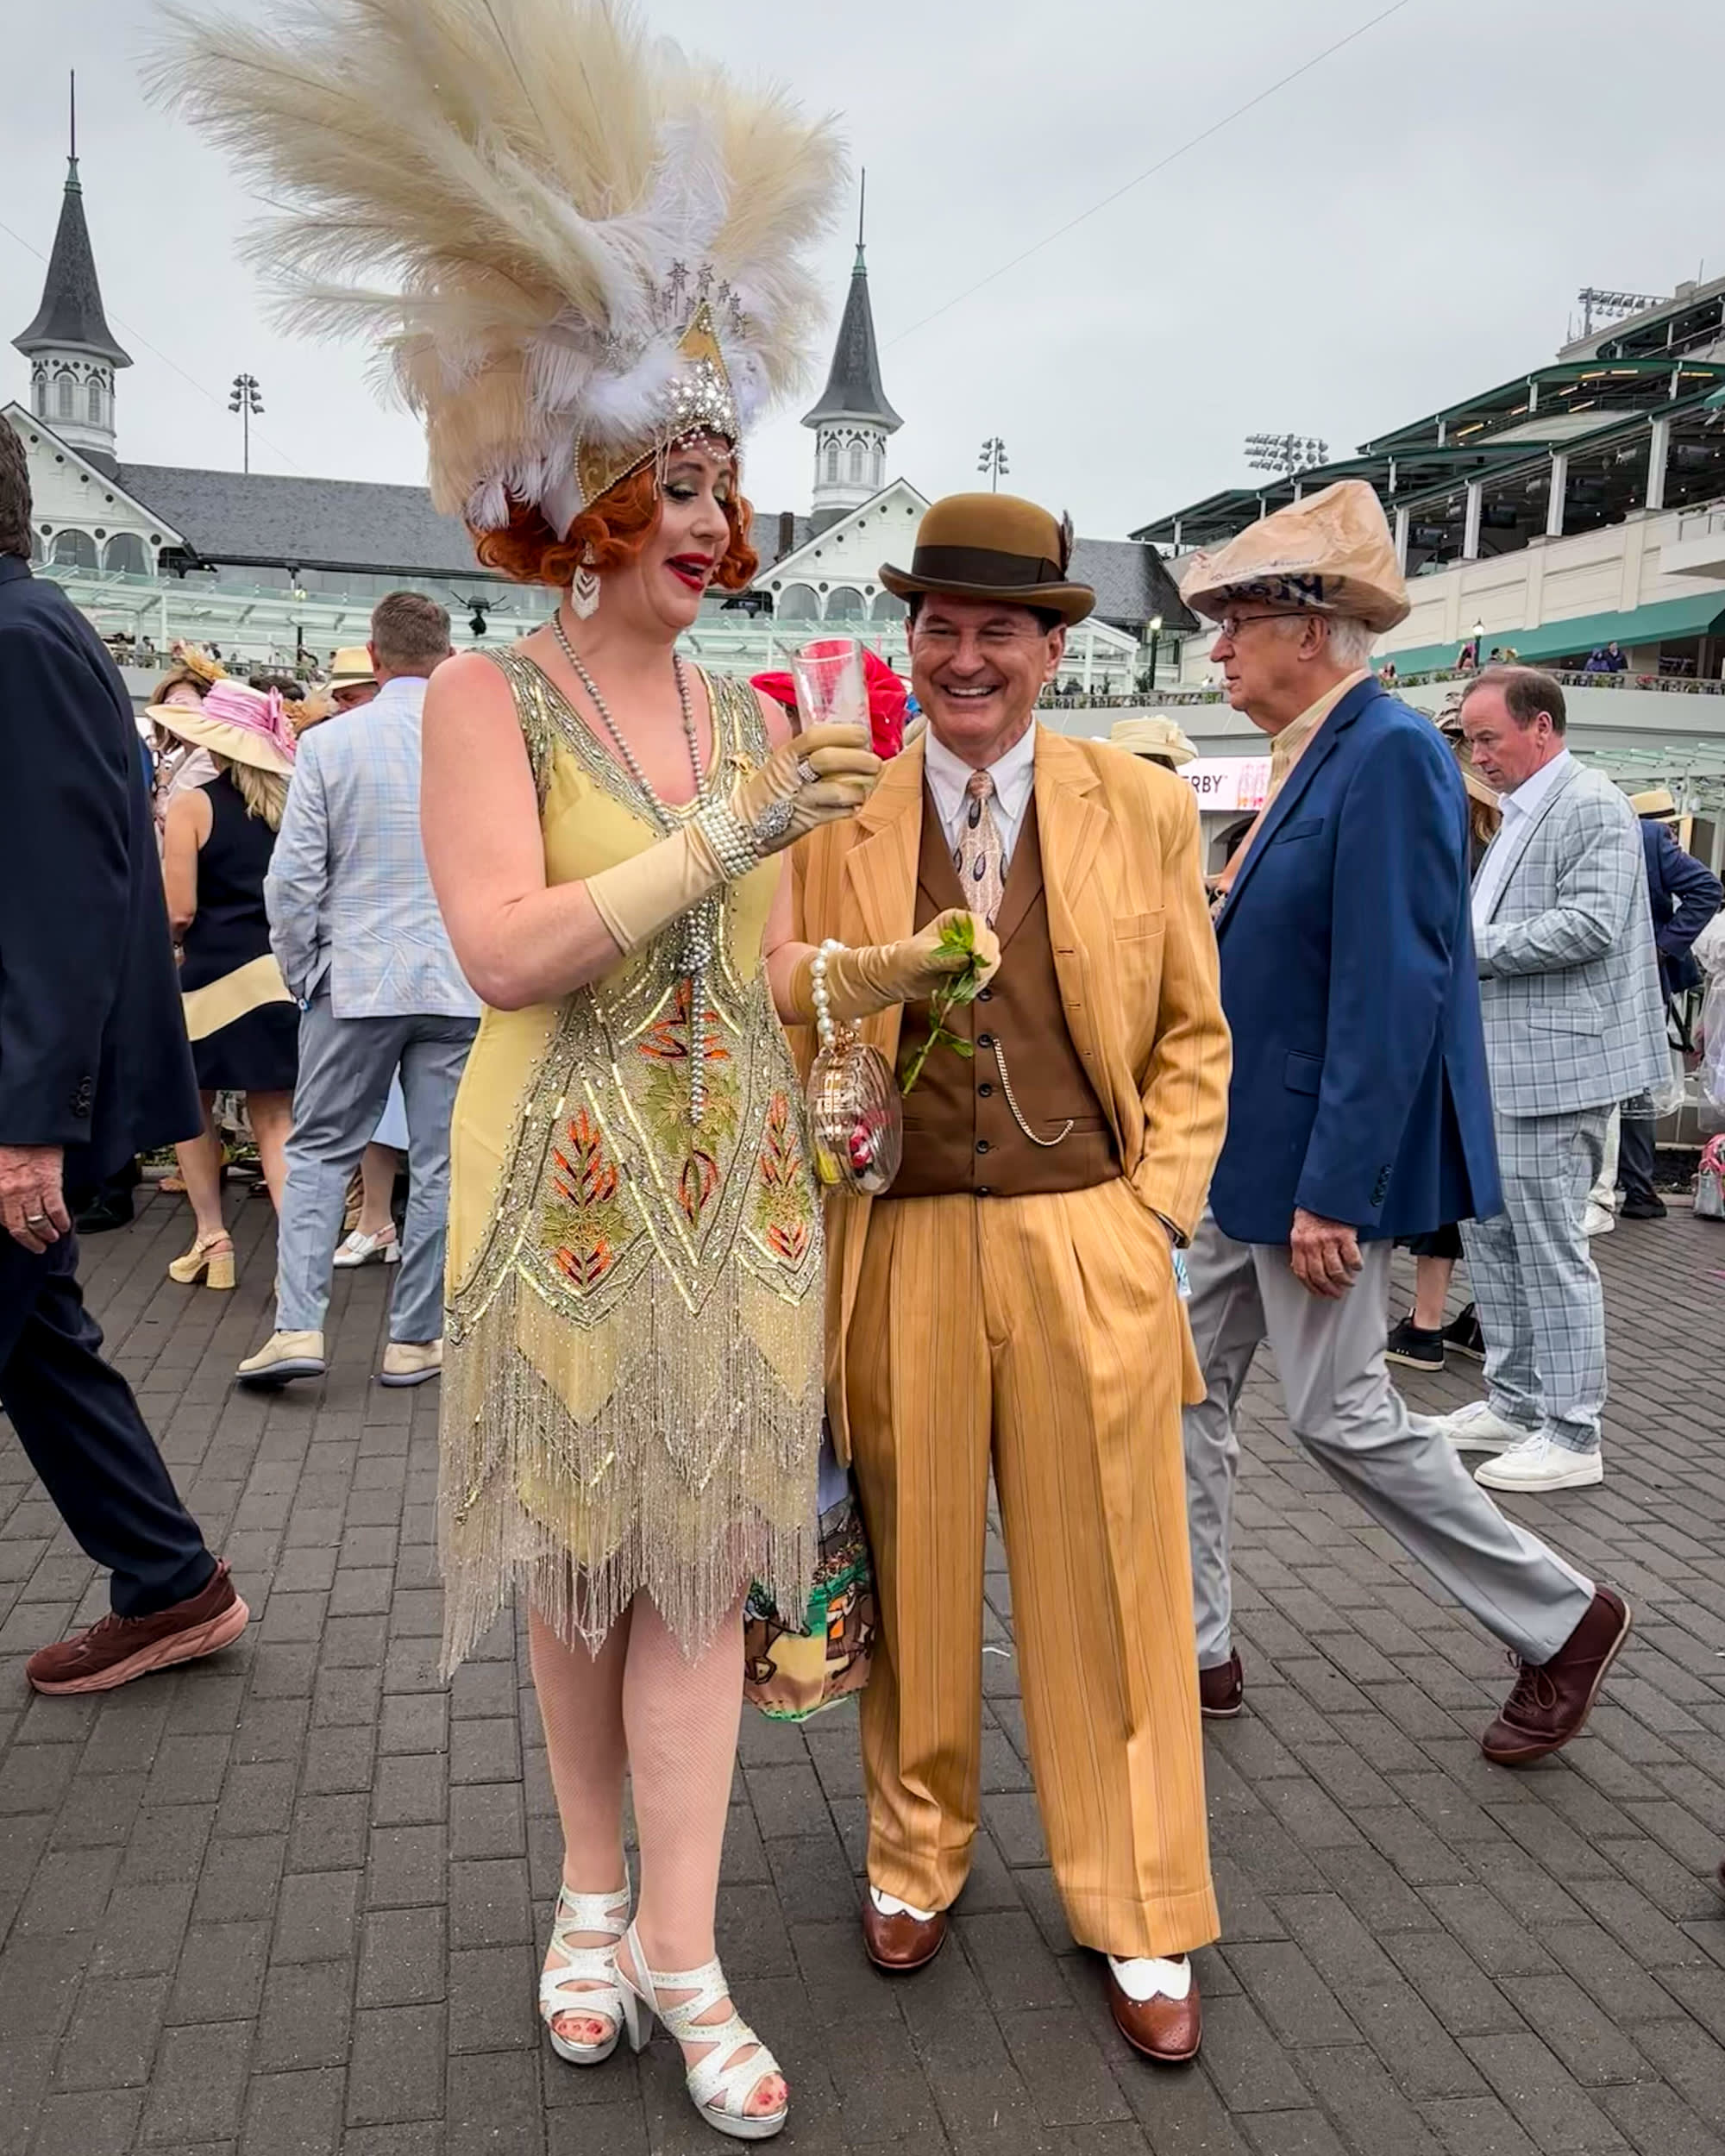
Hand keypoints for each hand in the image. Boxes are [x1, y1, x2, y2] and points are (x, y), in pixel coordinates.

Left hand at [0, 1144, 70, 1253]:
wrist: (27, 1126)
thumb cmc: (10, 1142)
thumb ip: (2, 1186)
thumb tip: (6, 1205)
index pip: (4, 1220)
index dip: (13, 1231)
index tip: (20, 1235)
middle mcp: (13, 1194)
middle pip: (20, 1227)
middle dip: (29, 1240)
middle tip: (37, 1247)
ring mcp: (32, 1190)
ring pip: (38, 1222)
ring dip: (46, 1234)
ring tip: (51, 1238)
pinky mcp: (50, 1183)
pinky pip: (56, 1210)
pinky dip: (61, 1221)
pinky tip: (64, 1226)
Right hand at [730, 722, 881, 857]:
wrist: (743, 825)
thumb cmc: (768, 792)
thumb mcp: (781, 764)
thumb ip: (807, 753)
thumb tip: (845, 741)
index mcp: (786, 755)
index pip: (816, 735)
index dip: (844, 733)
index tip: (863, 735)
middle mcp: (792, 775)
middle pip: (829, 759)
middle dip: (859, 760)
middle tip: (875, 763)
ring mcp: (800, 800)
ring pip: (838, 791)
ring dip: (860, 789)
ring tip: (866, 787)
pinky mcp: (807, 822)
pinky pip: (838, 813)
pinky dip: (852, 808)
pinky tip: (854, 804)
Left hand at [797, 909, 1000, 1021]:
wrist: (893, 979)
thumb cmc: (903, 961)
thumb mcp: (923, 956)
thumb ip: (948, 956)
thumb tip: (970, 958)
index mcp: (955, 920)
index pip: (979, 926)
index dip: (980, 942)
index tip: (973, 958)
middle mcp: (966, 932)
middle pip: (990, 944)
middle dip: (983, 961)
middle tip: (970, 975)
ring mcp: (970, 951)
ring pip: (990, 961)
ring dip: (980, 975)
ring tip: (960, 984)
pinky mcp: (969, 968)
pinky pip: (983, 976)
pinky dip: (975, 984)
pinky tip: (960, 988)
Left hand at [1289, 1207, 1361, 1298]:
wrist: (1327, 1191)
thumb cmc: (1314, 1209)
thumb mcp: (1300, 1228)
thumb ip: (1301, 1247)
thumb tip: (1301, 1266)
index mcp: (1299, 1243)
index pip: (1302, 1272)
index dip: (1311, 1286)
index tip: (1319, 1292)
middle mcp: (1312, 1243)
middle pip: (1319, 1275)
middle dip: (1329, 1288)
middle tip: (1336, 1293)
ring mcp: (1328, 1240)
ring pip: (1335, 1270)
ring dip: (1343, 1281)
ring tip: (1348, 1282)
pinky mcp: (1344, 1235)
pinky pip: (1351, 1258)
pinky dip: (1356, 1266)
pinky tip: (1357, 1267)